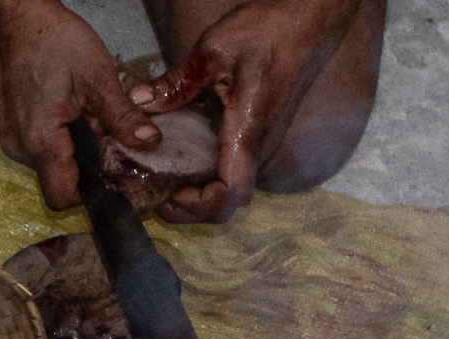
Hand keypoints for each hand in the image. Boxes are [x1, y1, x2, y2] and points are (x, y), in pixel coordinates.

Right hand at [0, 0, 162, 209]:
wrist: (16, 18)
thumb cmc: (55, 41)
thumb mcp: (97, 77)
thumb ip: (122, 116)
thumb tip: (150, 143)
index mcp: (41, 141)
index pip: (63, 196)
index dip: (91, 194)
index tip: (115, 174)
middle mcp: (20, 150)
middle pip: (59, 182)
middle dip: (88, 167)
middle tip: (111, 136)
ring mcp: (12, 141)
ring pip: (51, 166)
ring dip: (76, 152)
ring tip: (91, 119)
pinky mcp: (11, 130)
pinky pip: (41, 150)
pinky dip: (61, 141)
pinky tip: (73, 114)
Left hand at [134, 0, 361, 222]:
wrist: (310, 18)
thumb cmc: (270, 30)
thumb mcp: (214, 50)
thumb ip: (176, 82)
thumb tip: (138, 101)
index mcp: (248, 131)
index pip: (231, 195)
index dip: (200, 206)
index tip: (170, 194)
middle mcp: (258, 146)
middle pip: (226, 204)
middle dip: (189, 209)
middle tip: (152, 193)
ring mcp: (260, 143)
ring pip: (229, 191)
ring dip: (195, 197)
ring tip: (159, 183)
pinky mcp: (256, 135)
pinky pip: (230, 170)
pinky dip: (204, 179)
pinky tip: (177, 164)